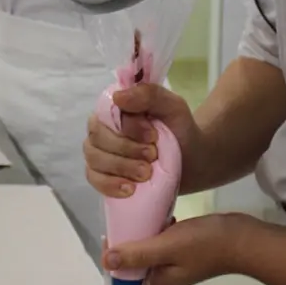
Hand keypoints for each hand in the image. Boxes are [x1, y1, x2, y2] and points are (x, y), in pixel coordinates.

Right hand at [84, 84, 200, 198]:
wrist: (192, 160)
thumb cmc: (179, 130)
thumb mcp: (173, 107)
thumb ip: (150, 95)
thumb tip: (118, 96)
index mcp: (116, 108)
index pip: (106, 114)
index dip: (128, 128)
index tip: (153, 137)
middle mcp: (103, 128)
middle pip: (98, 138)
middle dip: (127, 149)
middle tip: (153, 156)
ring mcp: (100, 152)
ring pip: (94, 158)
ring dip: (121, 167)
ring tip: (146, 174)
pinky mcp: (103, 175)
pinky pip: (94, 179)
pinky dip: (109, 184)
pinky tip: (129, 189)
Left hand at [103, 213, 254, 284]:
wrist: (243, 238)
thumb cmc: (205, 244)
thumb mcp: (166, 247)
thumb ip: (137, 254)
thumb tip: (107, 262)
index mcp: (158, 279)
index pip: (126, 270)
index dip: (116, 251)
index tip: (113, 226)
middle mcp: (166, 273)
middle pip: (137, 257)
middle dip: (130, 238)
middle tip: (126, 213)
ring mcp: (178, 260)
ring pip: (151, 246)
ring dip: (145, 230)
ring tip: (140, 210)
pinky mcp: (188, 247)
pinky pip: (166, 238)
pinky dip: (160, 226)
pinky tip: (162, 212)